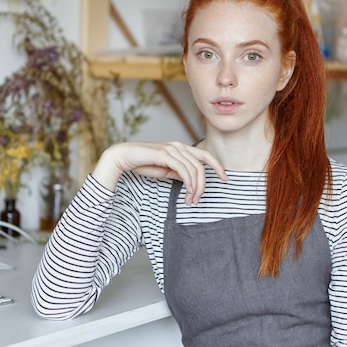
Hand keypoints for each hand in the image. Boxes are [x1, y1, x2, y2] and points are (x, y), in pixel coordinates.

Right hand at [92, 141, 227, 204]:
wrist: (122, 157)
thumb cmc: (142, 163)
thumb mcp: (165, 170)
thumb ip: (178, 172)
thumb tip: (190, 180)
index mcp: (180, 147)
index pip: (206, 155)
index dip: (218, 166)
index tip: (224, 179)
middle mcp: (178, 146)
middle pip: (202, 165)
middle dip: (204, 184)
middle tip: (199, 200)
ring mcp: (172, 149)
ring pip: (194, 169)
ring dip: (195, 188)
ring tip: (190, 201)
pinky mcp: (164, 154)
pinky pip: (183, 170)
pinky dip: (188, 183)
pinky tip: (187, 193)